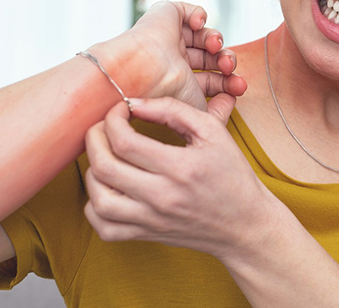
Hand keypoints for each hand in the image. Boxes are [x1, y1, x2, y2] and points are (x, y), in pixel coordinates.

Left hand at [83, 95, 280, 259]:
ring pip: (98, 199)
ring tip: (105, 156)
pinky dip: (95, 207)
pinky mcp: (146, 235)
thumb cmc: (232, 176)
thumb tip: (136, 103)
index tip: (121, 110)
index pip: (124, 141)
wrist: (246, 225)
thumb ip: (173, 110)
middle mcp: (162, 197)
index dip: (113, 119)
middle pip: (103, 167)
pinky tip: (107, 188)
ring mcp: (151, 220)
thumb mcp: (213, 132)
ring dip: (92, 171)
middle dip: (94, 139)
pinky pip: (104, 227)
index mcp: (180, 168)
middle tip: (104, 127)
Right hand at [90, 1, 246, 110]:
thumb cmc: (165, 94)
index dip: (228, 82)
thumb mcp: (198, 110)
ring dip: (217, 40)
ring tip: (215, 47)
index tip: (239, 88)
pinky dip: (200, 14)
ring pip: (203, 34)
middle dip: (226, 62)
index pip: (209, 79)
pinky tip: (199, 25)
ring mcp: (168, 38)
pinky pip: (188, 10)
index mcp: (178, 82)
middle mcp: (172, 60)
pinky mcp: (164, 16)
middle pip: (210, 57)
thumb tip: (231, 102)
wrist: (142, 71)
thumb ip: (216, 110)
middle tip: (229, 68)